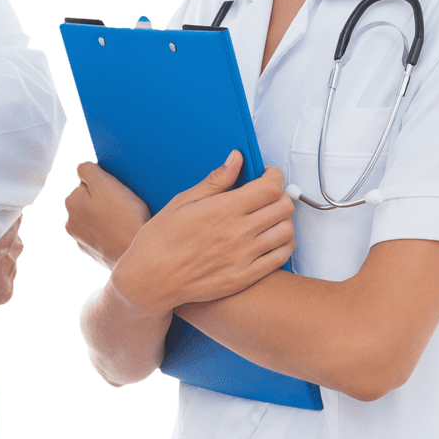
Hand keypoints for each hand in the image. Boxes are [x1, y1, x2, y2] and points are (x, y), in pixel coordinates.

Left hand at [64, 162, 150, 270]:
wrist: (139, 258)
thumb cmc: (124, 218)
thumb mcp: (105, 184)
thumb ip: (87, 170)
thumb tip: (81, 170)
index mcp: (71, 202)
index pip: (87, 180)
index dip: (105, 182)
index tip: (117, 192)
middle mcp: (71, 222)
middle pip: (91, 199)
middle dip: (104, 199)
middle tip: (124, 205)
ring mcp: (82, 240)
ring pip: (97, 217)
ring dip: (108, 216)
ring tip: (125, 220)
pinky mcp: (96, 253)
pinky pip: (104, 234)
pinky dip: (112, 231)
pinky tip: (124, 233)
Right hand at [110, 151, 294, 314]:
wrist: (151, 279)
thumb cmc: (161, 239)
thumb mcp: (183, 201)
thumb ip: (215, 181)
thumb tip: (236, 159)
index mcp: (222, 210)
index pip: (269, 188)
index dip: (275, 177)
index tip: (268, 174)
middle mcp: (238, 233)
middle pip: (283, 207)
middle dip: (280, 194)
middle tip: (268, 194)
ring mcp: (244, 258)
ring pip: (286, 232)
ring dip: (283, 219)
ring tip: (269, 216)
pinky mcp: (245, 278)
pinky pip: (281, 258)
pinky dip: (283, 244)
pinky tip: (270, 238)